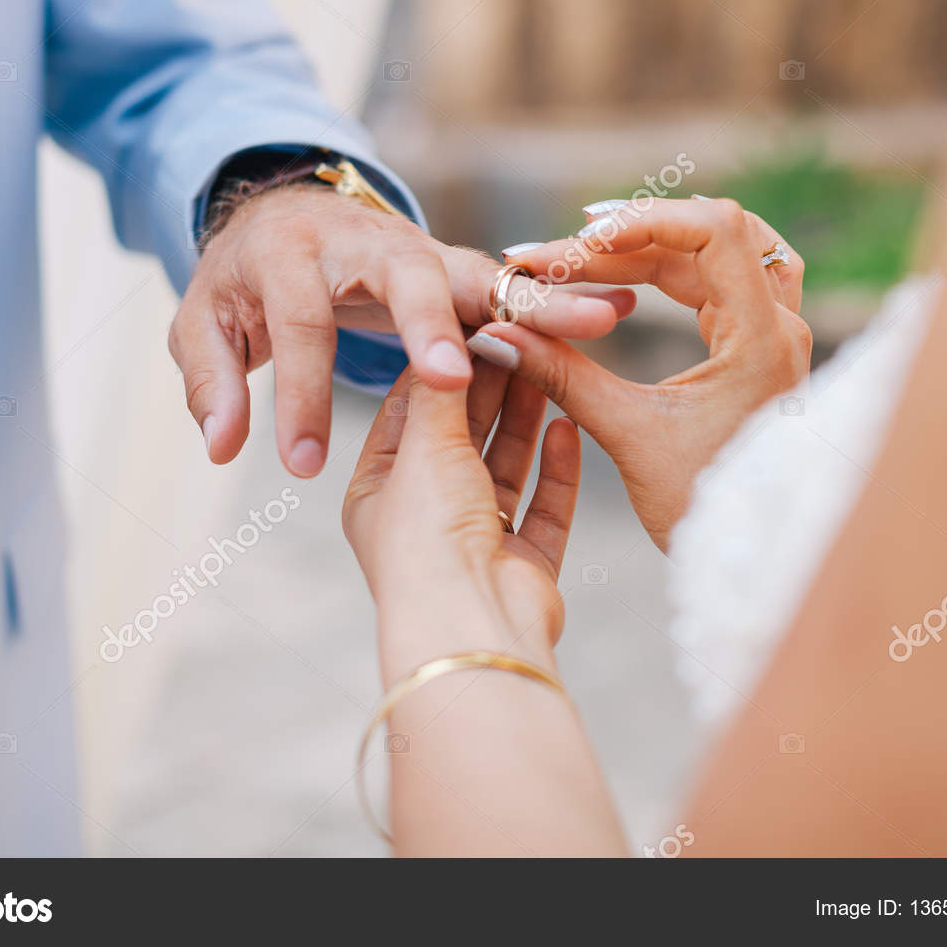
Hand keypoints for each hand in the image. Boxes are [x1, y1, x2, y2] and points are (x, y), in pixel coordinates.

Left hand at [168, 183, 631, 477]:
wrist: (289, 212)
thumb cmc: (246, 281)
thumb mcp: (204, 322)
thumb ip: (211, 381)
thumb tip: (223, 446)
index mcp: (292, 254)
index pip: (299, 326)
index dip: (301, 392)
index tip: (301, 462)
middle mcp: (368, 242)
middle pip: (407, 278)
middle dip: (432, 326)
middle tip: (454, 376)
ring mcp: (424, 251)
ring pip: (483, 274)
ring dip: (538, 299)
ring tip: (600, 321)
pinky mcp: (461, 268)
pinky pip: (515, 284)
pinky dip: (561, 294)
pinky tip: (611, 311)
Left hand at [342, 360, 579, 683]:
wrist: (470, 625)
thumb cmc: (428, 540)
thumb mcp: (425, 446)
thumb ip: (442, 391)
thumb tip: (451, 339)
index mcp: (378, 493)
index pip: (409, 411)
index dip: (442, 364)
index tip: (473, 321)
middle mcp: (425, 518)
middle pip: (462, 437)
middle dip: (491, 386)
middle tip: (521, 334)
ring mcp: (475, 544)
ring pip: (505, 467)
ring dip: (525, 419)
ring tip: (550, 366)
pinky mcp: (524, 567)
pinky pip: (545, 507)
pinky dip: (557, 469)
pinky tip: (568, 426)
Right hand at [466, 196, 809, 548]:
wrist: (754, 558)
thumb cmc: (703, 510)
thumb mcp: (629, 438)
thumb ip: (563, 376)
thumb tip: (496, 335)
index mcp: (761, 340)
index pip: (713, 230)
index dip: (641, 221)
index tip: (576, 241)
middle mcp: (781, 326)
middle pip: (709, 234)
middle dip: (627, 238)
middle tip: (556, 257)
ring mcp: (777, 333)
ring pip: (718, 250)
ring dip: (650, 248)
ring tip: (583, 257)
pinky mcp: (762, 346)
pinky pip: (722, 277)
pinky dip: (671, 269)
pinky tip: (623, 279)